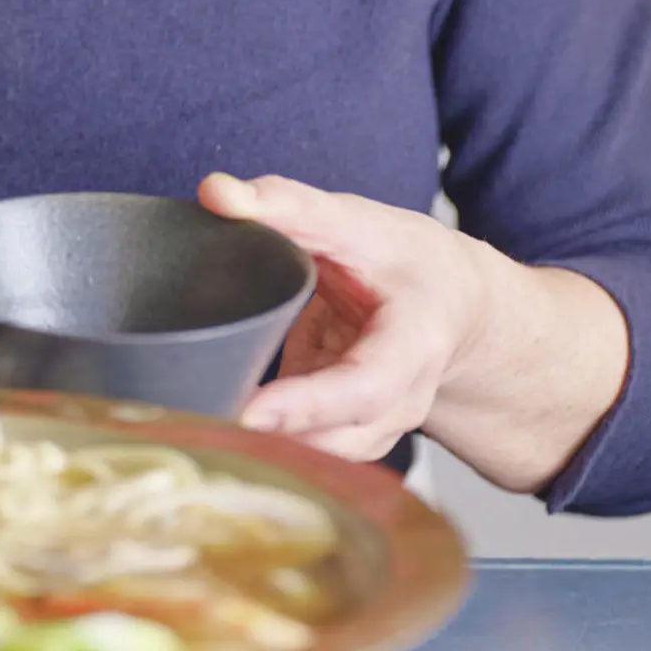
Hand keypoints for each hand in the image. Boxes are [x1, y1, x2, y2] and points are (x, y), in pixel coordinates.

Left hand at [199, 171, 489, 463]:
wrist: (449, 302)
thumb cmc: (402, 259)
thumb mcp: (355, 221)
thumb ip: (286, 205)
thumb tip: (214, 192)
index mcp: (414, 341)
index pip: (366, 385)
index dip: (309, 404)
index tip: (251, 412)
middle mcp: (404, 399)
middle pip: (342, 438)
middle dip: (277, 440)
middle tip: (205, 424)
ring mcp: (379, 426)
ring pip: (325, 458)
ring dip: (267, 451)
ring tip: (202, 427)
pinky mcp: (347, 434)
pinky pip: (307, 453)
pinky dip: (265, 446)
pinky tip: (216, 428)